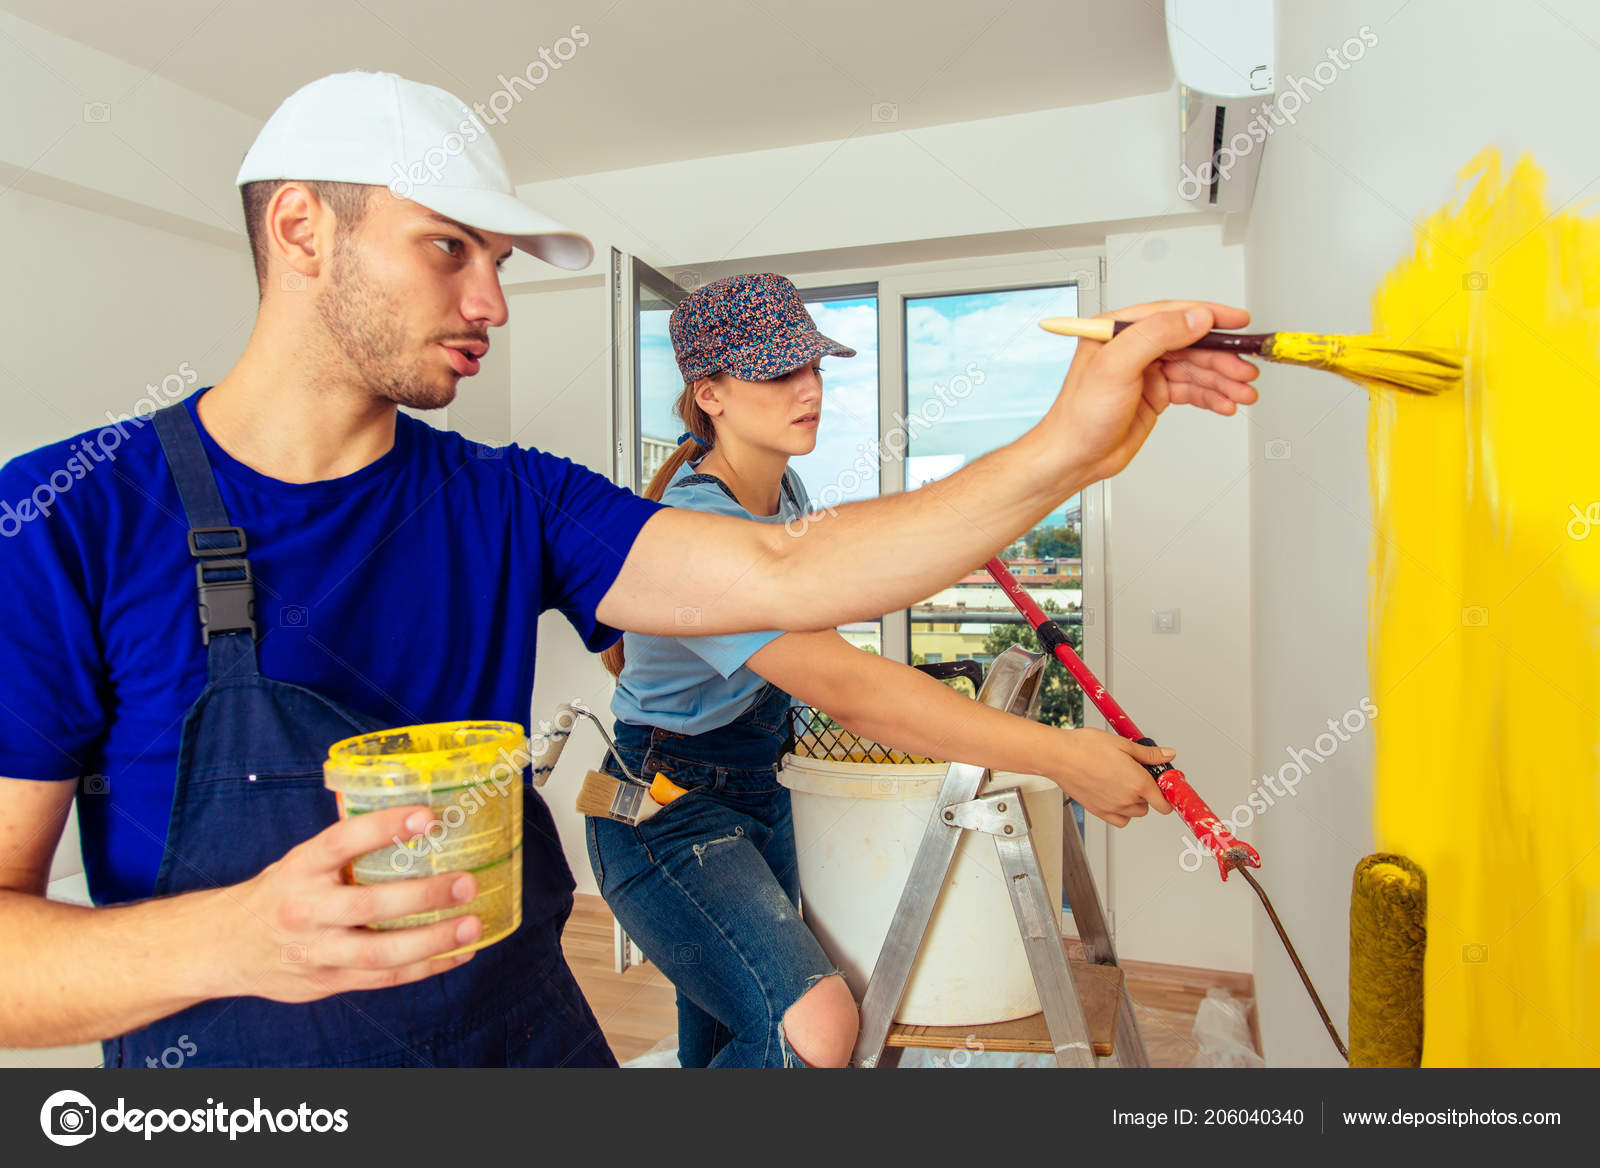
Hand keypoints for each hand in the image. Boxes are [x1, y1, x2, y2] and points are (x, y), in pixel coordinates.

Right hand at [205, 805, 483, 1002]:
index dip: (384, 827)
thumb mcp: (299, 861)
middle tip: (466, 883)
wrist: (224, 947)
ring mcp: (315, 952)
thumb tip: (408, 809)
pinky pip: (383, 979)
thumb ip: (345, 846)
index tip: (428, 816)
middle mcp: (304, 911)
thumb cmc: (279, 894)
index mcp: (299, 868)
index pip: (341, 841)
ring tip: (472, 925)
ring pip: (378, 954)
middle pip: (366, 906)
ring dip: (431, 941)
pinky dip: (424, 967)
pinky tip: (458, 953)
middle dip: (422, 896)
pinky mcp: (327, 982)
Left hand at [1044, 300, 1259, 481]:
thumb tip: (1194, 318)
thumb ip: (1155, 336)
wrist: (1075, 457)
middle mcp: (1133, 347)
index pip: (1171, 313)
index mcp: (1118, 329)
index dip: (1208, 316)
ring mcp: (1146, 371)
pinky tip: (1226, 403)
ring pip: (1195, 368)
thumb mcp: (1115, 366)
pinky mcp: (1155, 395)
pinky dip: (1211, 396)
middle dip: (1221, 357)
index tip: (1237, 321)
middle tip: (1246, 370)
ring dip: (1222, 380)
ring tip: (1243, 392)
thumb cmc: (1080, 415)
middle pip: (1190, 343)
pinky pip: (1191, 389)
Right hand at [1051, 730, 1174, 826]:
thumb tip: (1167, 755)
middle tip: (1135, 775)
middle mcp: (1127, 799)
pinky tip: (1114, 796)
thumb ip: (1149, 754)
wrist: (1059, 756)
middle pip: (1150, 805)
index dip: (1167, 794)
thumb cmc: (1085, 748)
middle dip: (1146, 792)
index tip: (1164, 787)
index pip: (1165, 802)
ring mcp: (1112, 808)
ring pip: (1135, 813)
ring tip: (1122, 783)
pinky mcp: (1098, 811)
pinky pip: (1119, 820)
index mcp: (1138, 783)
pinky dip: (1121, 813)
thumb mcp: (1123, 744)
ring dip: (1134, 802)